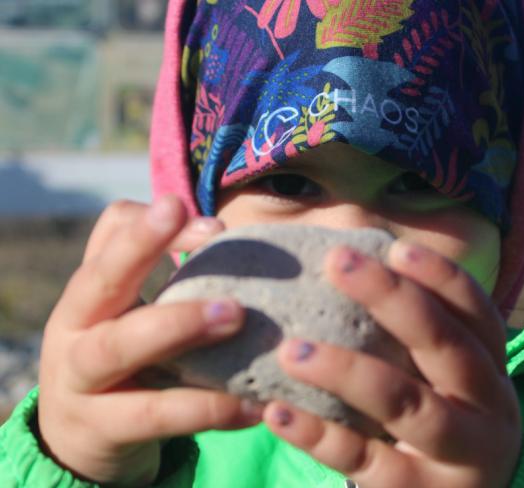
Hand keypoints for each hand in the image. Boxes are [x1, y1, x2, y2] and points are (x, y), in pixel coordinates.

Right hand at [38, 196, 260, 485]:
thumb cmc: (116, 357)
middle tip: (216, 233)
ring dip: (180, 324)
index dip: (154, 221)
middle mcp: (75, 327)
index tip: (216, 224)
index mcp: (89, 291)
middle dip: (147, 246)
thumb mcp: (123, 314)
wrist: (71, 436)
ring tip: (236, 315)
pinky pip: (155, 416)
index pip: (110, 233)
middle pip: (101, 277)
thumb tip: (226, 243)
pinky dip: (206, 408)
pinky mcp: (100, 429)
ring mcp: (79, 380)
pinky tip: (251, 403)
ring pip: (119, 345)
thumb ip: (158, 279)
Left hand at [263, 241, 520, 487]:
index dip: (439, 275)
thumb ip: (398, 329)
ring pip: (405, 404)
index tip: (394, 247)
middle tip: (338, 263)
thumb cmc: (427, 410)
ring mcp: (458, 458)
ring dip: (346, 371)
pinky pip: (364, 461)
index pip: (473, 309)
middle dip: (393, 299)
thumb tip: (335, 265)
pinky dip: (319, 435)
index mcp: (485, 364)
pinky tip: (276, 412)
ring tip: (290, 351)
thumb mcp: (428, 371)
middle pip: (446, 344)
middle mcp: (486, 407)